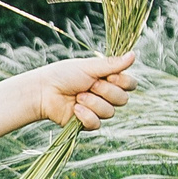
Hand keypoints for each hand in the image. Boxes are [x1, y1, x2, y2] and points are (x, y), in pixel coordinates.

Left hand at [0, 51, 136, 141]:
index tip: (109, 75)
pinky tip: (75, 109)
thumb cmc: (64, 75)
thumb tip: (133, 55)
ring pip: (110, 112)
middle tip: (89, 85)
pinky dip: (86, 116)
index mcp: (109, 79)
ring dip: (93, 102)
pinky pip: (97, 123)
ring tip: (78, 96)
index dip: (123, 82)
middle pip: (123, 99)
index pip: (130, 84)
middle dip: (106, 91)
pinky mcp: (87, 123)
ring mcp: (97, 110)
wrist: (44, 91)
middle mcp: (106, 95)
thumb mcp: (89, 67)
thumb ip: (112, 64)